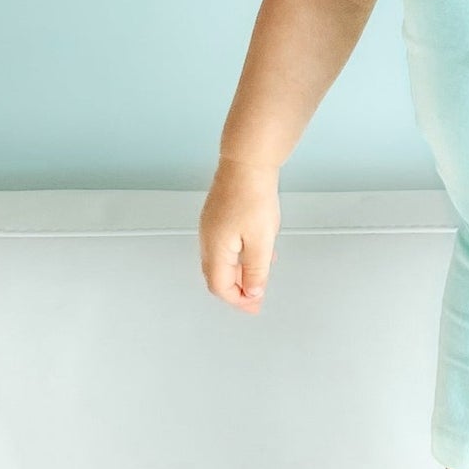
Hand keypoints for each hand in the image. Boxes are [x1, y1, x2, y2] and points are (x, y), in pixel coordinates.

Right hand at [199, 157, 281, 314]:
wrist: (247, 162)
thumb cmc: (253, 196)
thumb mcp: (261, 241)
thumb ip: (257, 270)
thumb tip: (253, 291)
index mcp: (214, 250)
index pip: (221, 287)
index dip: (238, 300)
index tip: (254, 306)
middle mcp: (207, 239)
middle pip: (218, 275)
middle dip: (237, 290)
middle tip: (255, 299)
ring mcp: (211, 226)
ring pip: (222, 260)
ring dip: (240, 273)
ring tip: (259, 278)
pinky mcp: (218, 215)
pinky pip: (226, 245)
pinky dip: (240, 256)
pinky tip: (256, 252)